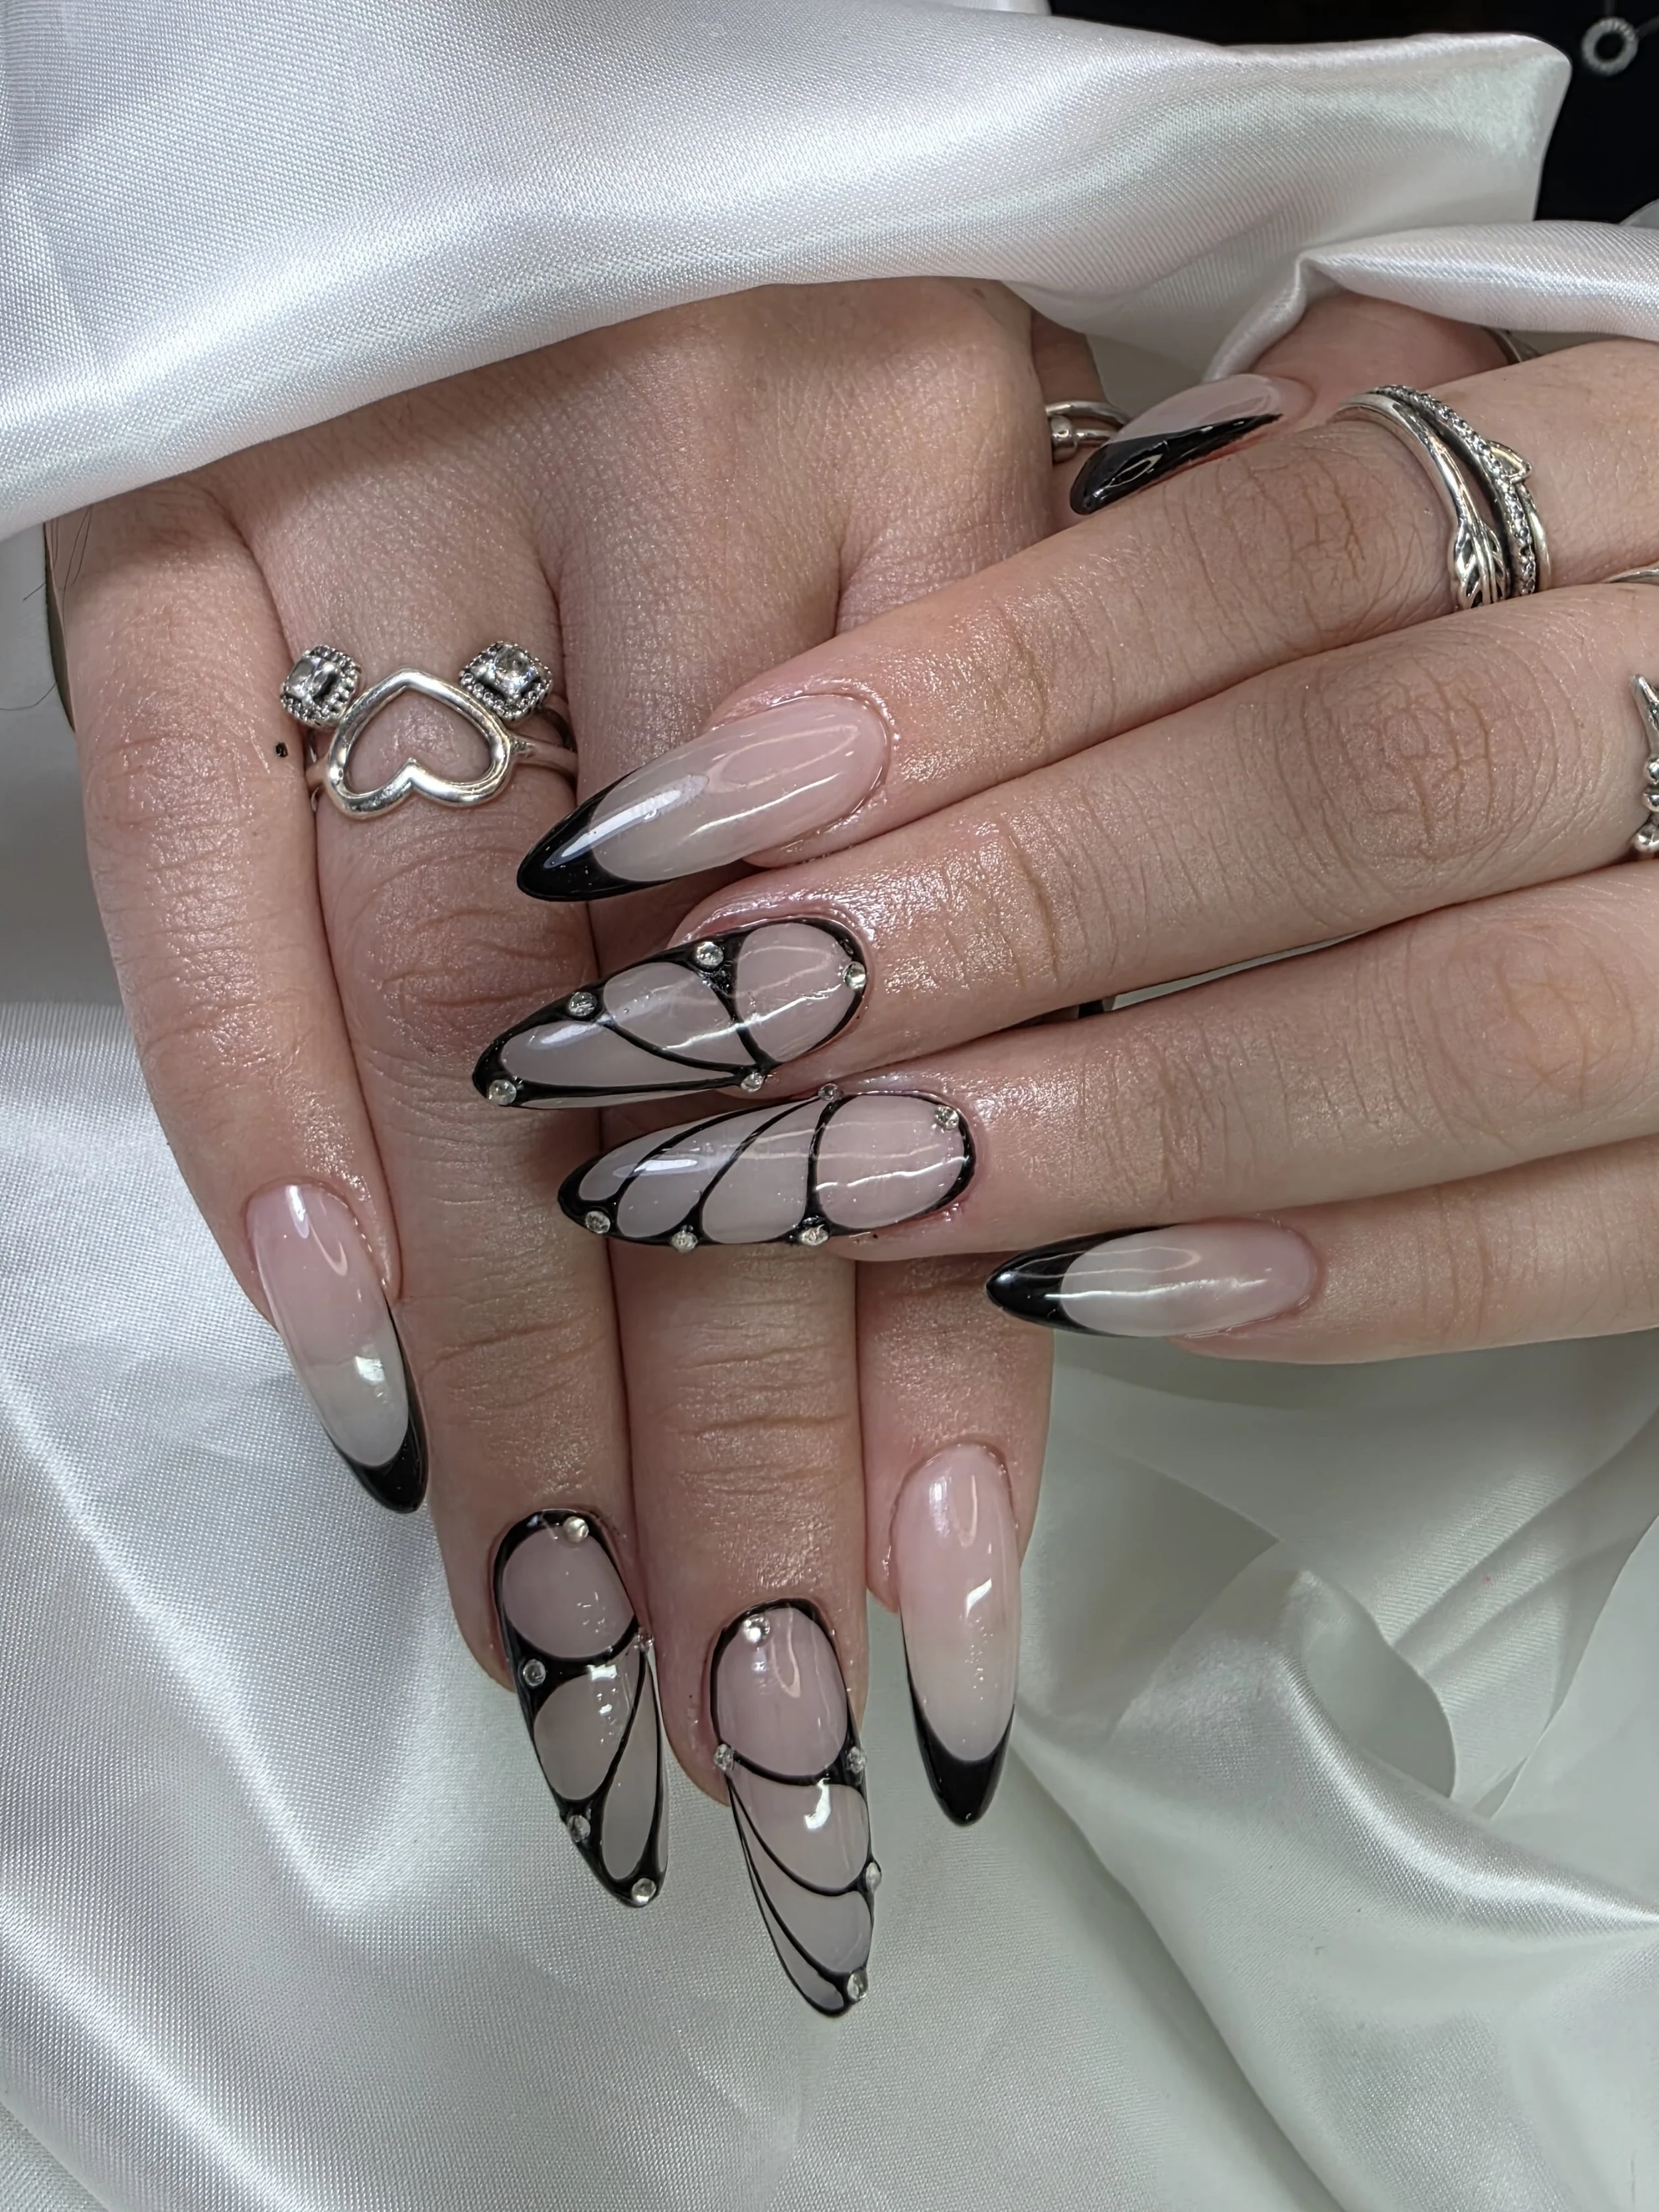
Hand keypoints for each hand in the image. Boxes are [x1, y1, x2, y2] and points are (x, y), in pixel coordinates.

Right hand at [51, 278, 1056, 2012]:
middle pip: (708, 1079)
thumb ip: (995, 915)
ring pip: (449, 1004)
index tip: (927, 1646)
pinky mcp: (188, 496)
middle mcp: (685, 474)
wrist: (567, 72)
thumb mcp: (980, 556)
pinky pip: (181, 814)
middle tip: (741, 1739)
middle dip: (718, 1454)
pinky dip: (242, 1086)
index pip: (957, 1029)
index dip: (936, 1374)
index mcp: (950, 478)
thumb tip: (959, 1354)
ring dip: (506, 1353)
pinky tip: (325, 1344)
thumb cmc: (813, 356)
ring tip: (555, 1642)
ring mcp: (409, 486)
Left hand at [498, 318, 1658, 1374]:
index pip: (1298, 532)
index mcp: (1639, 471)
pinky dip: (1331, 1279)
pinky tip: (1078, 1291)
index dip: (996, 669)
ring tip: (845, 1176)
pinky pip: (1589, 1242)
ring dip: (1122, 1116)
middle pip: (1357, 781)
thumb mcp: (1475, 489)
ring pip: (1468, 1027)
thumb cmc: (1572, 641)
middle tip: (728, 1014)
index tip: (723, 794)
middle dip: (1016, 907)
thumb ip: (1290, 497)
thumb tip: (1041, 527)